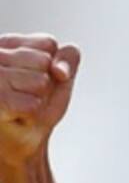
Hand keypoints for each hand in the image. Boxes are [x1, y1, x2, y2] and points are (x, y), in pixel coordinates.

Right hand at [0, 34, 80, 166]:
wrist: (21, 138)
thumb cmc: (39, 104)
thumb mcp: (60, 76)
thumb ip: (69, 57)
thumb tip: (58, 71)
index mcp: (5, 43)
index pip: (48, 44)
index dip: (52, 66)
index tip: (36, 77)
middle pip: (44, 63)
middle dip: (45, 84)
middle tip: (26, 94)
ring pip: (40, 82)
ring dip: (38, 99)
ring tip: (20, 103)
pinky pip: (32, 105)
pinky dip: (31, 114)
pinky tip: (16, 116)